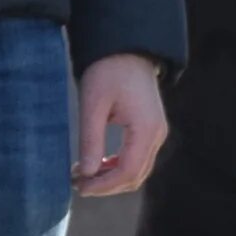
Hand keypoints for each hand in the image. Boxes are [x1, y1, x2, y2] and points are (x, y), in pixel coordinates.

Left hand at [74, 55, 165, 195]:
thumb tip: (87, 174)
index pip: (127, 171)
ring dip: (112, 178)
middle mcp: (157, 134)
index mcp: (146, 128)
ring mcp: (157, 132)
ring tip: (84, 174)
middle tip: (77, 183)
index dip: (103, 185)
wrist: (127, 49)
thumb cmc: (108, 71)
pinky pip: (139, 158)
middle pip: (135, 176)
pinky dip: (119, 167)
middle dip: (106, 186)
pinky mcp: (152, 129)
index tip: (78, 187)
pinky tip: (98, 163)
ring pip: (138, 170)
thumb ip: (91, 140)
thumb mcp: (92, 104)